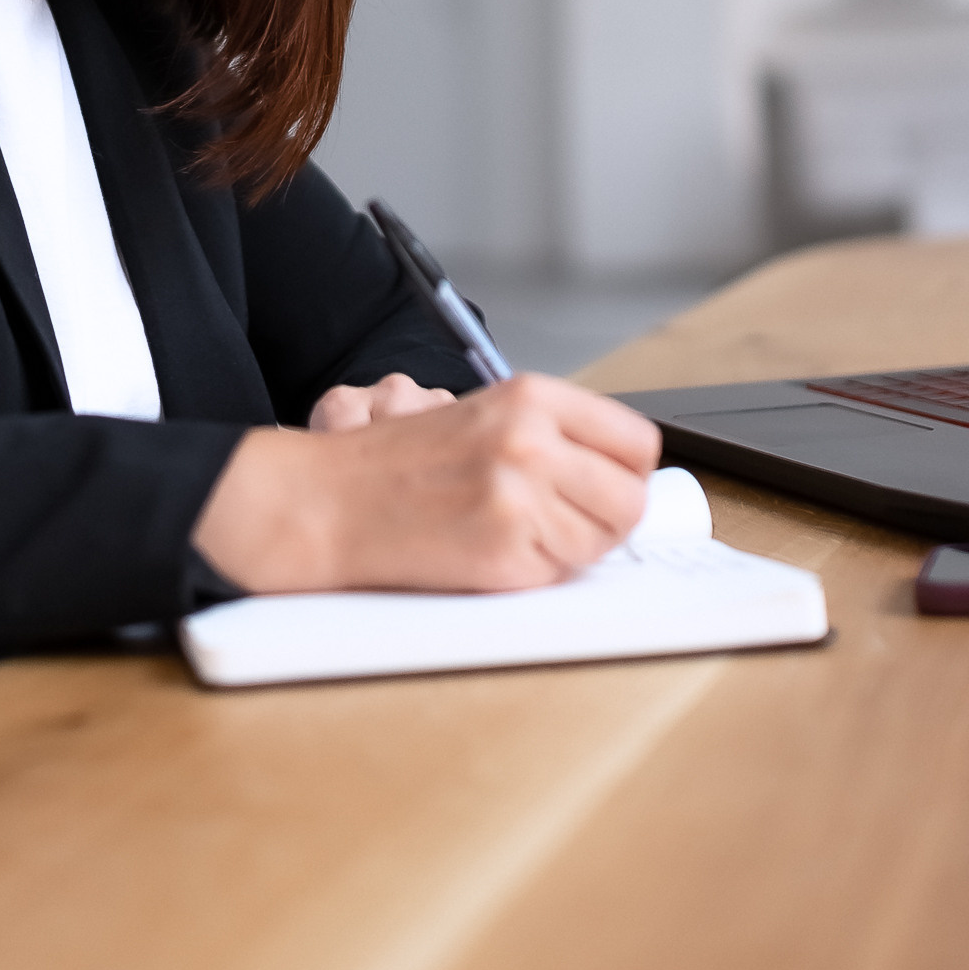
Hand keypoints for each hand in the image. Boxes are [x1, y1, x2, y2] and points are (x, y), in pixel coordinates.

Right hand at [192, 374, 660, 596]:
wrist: (332, 501)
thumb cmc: (401, 462)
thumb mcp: (486, 415)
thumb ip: (556, 433)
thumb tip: (625, 468)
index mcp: (531, 397)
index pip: (636, 441)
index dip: (626, 472)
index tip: (610, 484)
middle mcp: (530, 441)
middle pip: (630, 498)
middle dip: (607, 516)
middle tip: (568, 518)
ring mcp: (519, 498)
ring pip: (602, 541)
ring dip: (574, 547)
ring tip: (523, 531)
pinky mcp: (505, 552)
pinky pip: (561, 572)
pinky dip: (540, 570)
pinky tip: (498, 549)